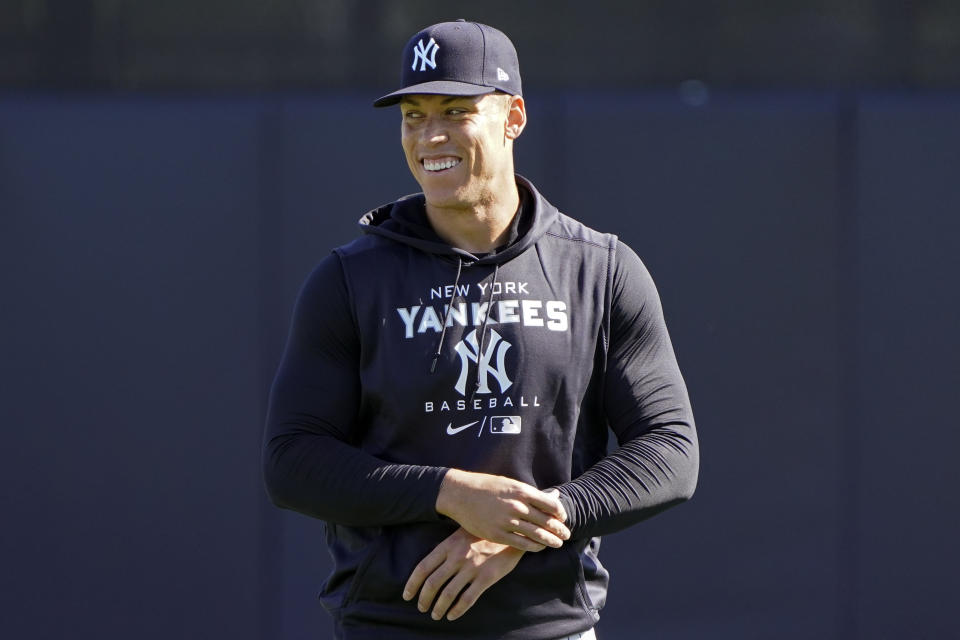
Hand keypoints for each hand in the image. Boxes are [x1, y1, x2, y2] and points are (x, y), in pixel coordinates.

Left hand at [402, 527, 523, 620]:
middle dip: (424, 599)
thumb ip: (447, 548)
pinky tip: (452, 616)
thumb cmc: (484, 532)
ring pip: (448, 594)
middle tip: (421, 608)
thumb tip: (430, 565)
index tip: (407, 596)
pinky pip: (467, 599)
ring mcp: (471, 568)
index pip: (423, 567)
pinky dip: (457, 610)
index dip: (412, 584)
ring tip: (436, 615)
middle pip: (432, 583)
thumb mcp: (461, 533)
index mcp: (448, 546)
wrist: (511, 531)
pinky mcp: (486, 578)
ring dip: (438, 608)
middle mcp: (456, 557)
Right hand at [435, 469, 569, 550]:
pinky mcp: (498, 534)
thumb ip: (528, 492)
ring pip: (537, 535)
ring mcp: (507, 521)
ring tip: (558, 543)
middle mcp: (517, 506)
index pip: (551, 504)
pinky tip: (539, 547)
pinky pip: (522, 544)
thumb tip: (548, 497)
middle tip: (567, 535)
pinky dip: (534, 547)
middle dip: (559, 529)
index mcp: (521, 491)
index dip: (560, 513)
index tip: (563, 518)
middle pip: (546, 521)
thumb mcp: (509, 483)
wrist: (460, 494)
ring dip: (551, 540)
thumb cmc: (486, 486)